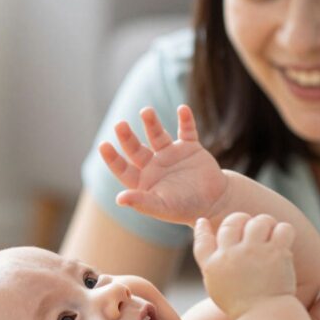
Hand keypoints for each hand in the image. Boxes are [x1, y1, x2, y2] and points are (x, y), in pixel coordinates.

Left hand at [99, 105, 227, 225]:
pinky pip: (187, 130)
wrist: (215, 203)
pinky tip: (183, 109)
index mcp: (143, 180)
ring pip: (157, 135)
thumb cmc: (185, 209)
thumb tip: (119, 199)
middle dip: (127, 136)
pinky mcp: (190, 147)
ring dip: (151, 123)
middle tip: (119, 125)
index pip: (122, 168)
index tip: (104, 145)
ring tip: (146, 111)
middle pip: (135, 148)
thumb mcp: (162, 208)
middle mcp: (154, 165)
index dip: (112, 158)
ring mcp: (171, 154)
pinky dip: (186, 120)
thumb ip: (142, 202)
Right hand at [193, 213, 295, 319]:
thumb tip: (203, 227)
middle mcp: (231, 255)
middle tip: (251, 229)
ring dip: (266, 224)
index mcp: (214, 266)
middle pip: (233, 222)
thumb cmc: (243, 305)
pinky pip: (282, 229)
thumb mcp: (218, 286)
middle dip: (242, 221)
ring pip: (260, 221)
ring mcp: (254, 252)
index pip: (202, 240)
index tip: (203, 221)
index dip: (202, 230)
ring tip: (270, 235)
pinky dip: (284, 232)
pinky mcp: (276, 253)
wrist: (265, 317)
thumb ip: (212, 261)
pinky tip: (284, 242)